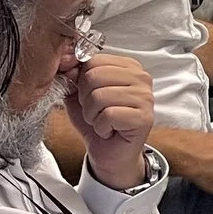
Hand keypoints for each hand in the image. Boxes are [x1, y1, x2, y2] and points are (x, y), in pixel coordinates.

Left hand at [64, 53, 155, 189]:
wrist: (109, 153)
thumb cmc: (97, 122)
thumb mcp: (78, 95)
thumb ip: (72, 76)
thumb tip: (67, 64)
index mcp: (127, 67)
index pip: (93, 61)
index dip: (81, 82)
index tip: (89, 97)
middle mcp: (141, 78)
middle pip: (94, 76)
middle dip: (85, 100)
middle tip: (96, 112)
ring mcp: (145, 97)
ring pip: (99, 96)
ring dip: (92, 115)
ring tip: (102, 121)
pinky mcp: (144, 117)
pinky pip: (108, 115)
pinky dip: (101, 127)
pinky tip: (109, 130)